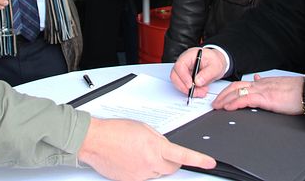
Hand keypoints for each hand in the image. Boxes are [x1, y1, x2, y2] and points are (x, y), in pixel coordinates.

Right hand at [78, 118, 215, 180]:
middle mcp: (151, 163)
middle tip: (162, 151)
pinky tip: (130, 159)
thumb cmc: (115, 130)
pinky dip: (142, 168)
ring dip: (155, 163)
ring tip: (137, 151)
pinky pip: (144, 176)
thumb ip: (158, 138)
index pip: (183, 155)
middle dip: (173, 161)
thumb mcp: (143, 127)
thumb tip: (164, 146)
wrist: (95, 141)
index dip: (199, 160)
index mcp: (156, 146)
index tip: (209, 162)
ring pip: (158, 172)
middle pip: (172, 167)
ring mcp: (141, 174)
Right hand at [170, 47, 226, 98]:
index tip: (191, 85)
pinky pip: (182, 85)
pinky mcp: (184, 77)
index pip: (180, 66)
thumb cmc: (215, 61)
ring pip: (178, 82)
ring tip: (201, 92)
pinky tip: (199, 90)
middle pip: (175, 75)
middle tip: (197, 92)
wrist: (217, 62)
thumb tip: (197, 82)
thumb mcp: (215, 66)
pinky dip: (190, 90)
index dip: (183, 77)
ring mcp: (183, 70)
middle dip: (184, 87)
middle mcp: (183, 62)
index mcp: (189, 56)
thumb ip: (207, 74)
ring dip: (188, 90)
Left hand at [211, 75, 304, 114]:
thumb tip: (258, 79)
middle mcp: (261, 84)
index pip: (242, 83)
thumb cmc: (298, 92)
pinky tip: (228, 107)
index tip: (223, 95)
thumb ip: (268, 85)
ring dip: (225, 99)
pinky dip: (235, 102)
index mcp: (264, 82)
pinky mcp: (266, 98)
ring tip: (217, 106)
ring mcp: (262, 90)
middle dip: (223, 94)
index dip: (230, 89)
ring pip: (237, 91)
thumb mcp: (280, 87)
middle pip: (236, 86)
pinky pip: (246, 99)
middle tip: (215, 102)